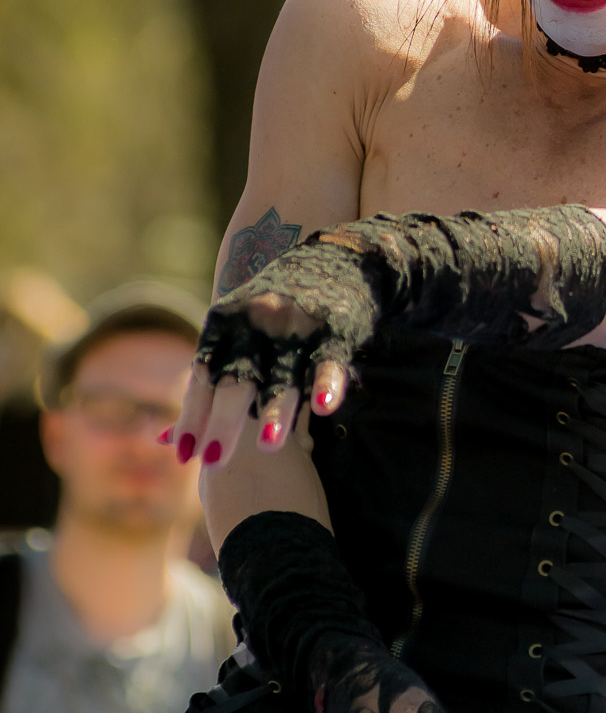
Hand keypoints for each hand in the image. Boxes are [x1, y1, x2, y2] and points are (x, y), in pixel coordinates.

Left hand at [171, 294, 351, 467]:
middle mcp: (255, 324)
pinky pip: (329, 361)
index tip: (184, 455)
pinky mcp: (335, 329)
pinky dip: (326, 384)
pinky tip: (324, 408)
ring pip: (283, 375)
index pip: (203, 376)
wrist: (332, 253)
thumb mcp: (232, 333)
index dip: (193, 415)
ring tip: (269, 446)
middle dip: (224, 420)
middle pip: (237, 380)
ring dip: (277, 411)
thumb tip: (163, 441)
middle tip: (214, 460)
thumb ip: (205, 386)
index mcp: (224, 323)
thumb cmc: (272, 308)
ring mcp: (296, 326)